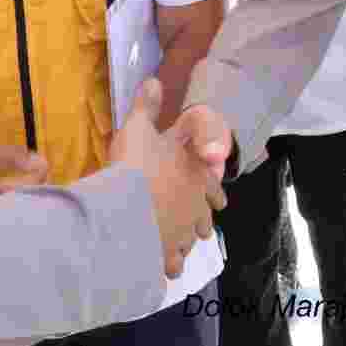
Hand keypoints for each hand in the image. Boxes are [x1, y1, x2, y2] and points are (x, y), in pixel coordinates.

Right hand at [110, 80, 226, 279]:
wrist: (127, 206)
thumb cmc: (137, 164)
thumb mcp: (139, 127)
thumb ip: (147, 106)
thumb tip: (154, 80)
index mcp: (197, 176)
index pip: (214, 188)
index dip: (215, 195)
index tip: (218, 203)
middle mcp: (196, 207)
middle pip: (204, 219)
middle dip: (200, 222)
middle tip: (198, 226)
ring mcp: (183, 234)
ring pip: (189, 242)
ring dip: (184, 243)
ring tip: (177, 248)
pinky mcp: (166, 255)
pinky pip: (171, 264)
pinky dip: (168, 264)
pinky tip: (160, 266)